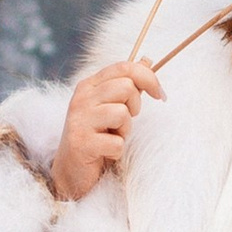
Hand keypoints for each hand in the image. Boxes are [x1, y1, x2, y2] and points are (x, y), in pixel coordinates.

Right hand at [49, 58, 164, 200]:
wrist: (71, 170)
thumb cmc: (96, 135)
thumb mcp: (110, 105)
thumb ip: (127, 84)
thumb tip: (147, 61)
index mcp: (89, 85)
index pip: (124, 67)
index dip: (148, 78)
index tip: (160, 94)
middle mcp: (81, 98)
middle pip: (126, 87)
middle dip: (134, 107)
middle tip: (123, 122)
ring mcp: (79, 120)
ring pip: (122, 113)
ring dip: (125, 131)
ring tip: (112, 137)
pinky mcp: (81, 143)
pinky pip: (117, 143)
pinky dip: (117, 151)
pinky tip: (105, 153)